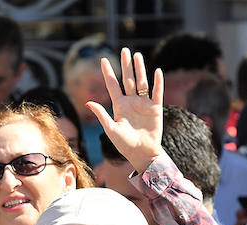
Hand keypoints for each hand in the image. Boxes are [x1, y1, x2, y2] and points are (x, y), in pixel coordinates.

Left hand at [87, 47, 162, 173]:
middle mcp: (131, 102)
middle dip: (126, 65)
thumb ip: (102, 115)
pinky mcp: (155, 108)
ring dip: (140, 69)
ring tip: (137, 56)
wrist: (142, 153)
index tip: (103, 59)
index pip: (112, 85)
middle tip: (124, 50)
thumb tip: (88, 102)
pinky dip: (157, 83)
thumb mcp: (111, 129)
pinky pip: (157, 93)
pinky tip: (157, 71)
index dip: (108, 73)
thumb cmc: (124, 144)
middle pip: (128, 79)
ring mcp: (143, 104)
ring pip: (141, 82)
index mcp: (119, 106)